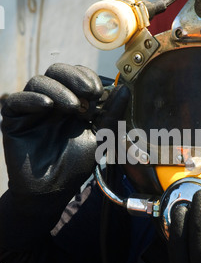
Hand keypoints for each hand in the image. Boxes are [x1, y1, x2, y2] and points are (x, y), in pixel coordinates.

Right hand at [1, 63, 128, 227]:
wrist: (52, 191)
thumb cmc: (76, 165)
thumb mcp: (99, 138)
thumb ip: (111, 115)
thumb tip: (125, 89)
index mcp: (72, 101)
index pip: (76, 75)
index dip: (87, 77)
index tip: (99, 92)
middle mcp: (51, 101)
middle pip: (56, 71)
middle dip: (74, 77)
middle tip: (89, 93)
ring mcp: (32, 109)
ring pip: (38, 82)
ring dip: (59, 89)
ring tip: (74, 107)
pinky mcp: (14, 119)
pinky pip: (17, 100)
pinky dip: (33, 99)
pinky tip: (48, 106)